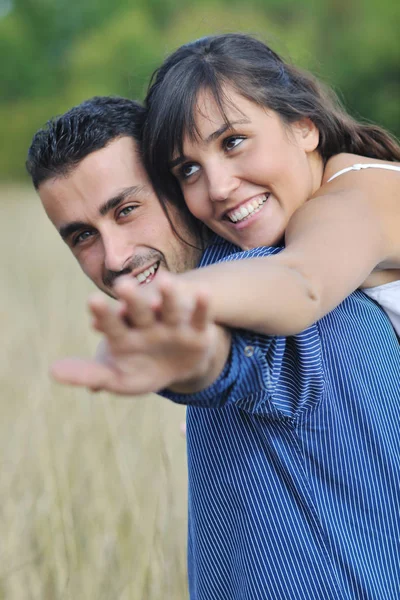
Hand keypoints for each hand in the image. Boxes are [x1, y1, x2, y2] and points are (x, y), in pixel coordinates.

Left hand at [51, 273, 229, 395]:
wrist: (177, 366)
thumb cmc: (142, 368)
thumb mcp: (117, 376)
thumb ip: (89, 373)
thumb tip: (53, 371)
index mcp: (124, 333)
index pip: (111, 323)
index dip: (103, 314)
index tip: (92, 301)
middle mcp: (146, 323)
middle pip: (138, 309)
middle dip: (132, 298)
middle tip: (121, 285)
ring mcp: (172, 324)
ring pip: (169, 307)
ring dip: (167, 295)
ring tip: (166, 282)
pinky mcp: (197, 329)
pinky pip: (201, 315)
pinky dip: (202, 305)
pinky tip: (204, 292)